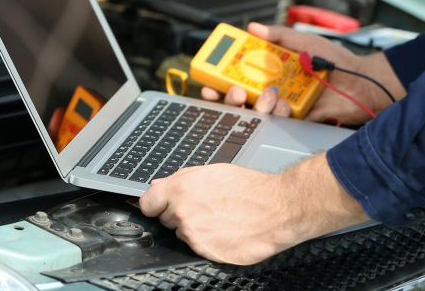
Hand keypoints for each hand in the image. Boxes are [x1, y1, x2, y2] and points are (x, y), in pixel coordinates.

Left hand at [139, 154, 366, 263]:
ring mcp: (194, 236)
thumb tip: (158, 185)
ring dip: (195, 228)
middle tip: (204, 206)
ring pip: (184, 234)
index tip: (160, 205)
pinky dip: (209, 241)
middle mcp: (183, 214)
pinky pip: (199, 247)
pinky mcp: (207, 253)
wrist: (276, 209)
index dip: (155, 204)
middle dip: (180, 214)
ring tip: (220, 217)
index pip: (147, 204)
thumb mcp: (211, 171)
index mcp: (179, 190)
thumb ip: (180, 179)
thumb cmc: (248, 188)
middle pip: (167, 219)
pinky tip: (225, 230)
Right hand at [202, 22, 405, 123]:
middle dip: (228, 95)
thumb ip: (280, 35)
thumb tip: (255, 27)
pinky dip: (275, 113)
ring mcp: (282, 104)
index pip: (238, 72)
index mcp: (271, 67)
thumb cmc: (336, 60)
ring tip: (268, 94)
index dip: (220, 75)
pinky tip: (282, 105)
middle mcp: (272, 86)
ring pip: (254, 110)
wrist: (362, 84)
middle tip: (232, 91)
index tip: (209, 76)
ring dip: (254, 104)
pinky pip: (276, 120)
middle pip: (239, 94)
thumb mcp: (305, 42)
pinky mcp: (295, 120)